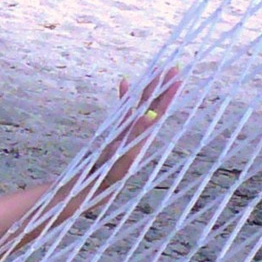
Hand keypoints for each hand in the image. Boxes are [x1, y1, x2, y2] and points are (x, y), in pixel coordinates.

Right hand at [98, 65, 182, 189]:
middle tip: (174, 68)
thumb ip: (131, 145)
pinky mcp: (114, 135)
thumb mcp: (117, 166)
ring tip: (157, 71)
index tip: (176, 80)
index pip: (156, 116)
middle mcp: (136, 137)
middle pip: (151, 109)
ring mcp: (125, 134)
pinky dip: (123, 98)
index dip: (166, 98)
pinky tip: (124, 83)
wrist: (85, 193)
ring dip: (147, 90)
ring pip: (139, 108)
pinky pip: (121, 112)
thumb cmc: (100, 183)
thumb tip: (148, 120)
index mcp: (140, 142)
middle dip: (162, 89)